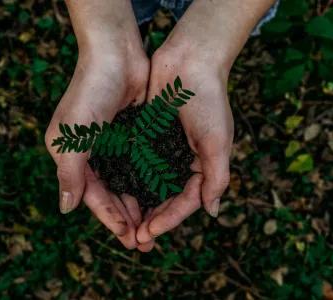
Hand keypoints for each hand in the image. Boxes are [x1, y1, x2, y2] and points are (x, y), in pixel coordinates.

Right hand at [45, 50, 150, 248]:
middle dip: (126, 218)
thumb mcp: (74, 136)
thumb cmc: (90, 92)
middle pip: (110, 194)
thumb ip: (70, 173)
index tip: (128, 238)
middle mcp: (90, 152)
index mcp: (71, 155)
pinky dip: (148, 182)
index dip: (109, 218)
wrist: (116, 53)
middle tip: (144, 242)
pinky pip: (139, 165)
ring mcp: (112, 144)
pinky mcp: (131, 134)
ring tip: (154, 226)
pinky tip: (161, 197)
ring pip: (126, 183)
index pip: (92, 195)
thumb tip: (66, 209)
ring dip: (138, 204)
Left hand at [134, 0, 275, 248]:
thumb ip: (216, 177)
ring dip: (138, 205)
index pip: (186, 202)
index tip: (150, 232)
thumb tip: (212, 212)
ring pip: (148, 185)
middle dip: (152, 219)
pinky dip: (127, 179)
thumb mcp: (218, 141)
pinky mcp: (146, 136)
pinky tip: (114, 192)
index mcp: (203, 166)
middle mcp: (182, 161)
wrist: (189, 61)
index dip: (169, 219)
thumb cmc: (209, 100)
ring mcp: (163, 150)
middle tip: (134, 239)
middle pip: (165, 199)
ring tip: (123, 224)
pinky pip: (136, 163)